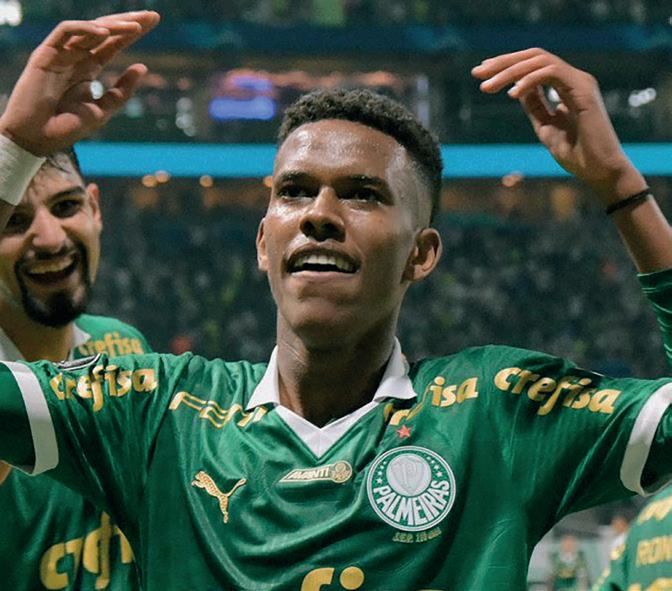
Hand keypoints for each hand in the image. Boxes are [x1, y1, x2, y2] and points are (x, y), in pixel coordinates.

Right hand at [0, 11, 159, 155]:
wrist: (37, 139)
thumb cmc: (66, 128)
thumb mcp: (102, 110)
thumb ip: (121, 91)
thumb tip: (143, 66)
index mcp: (88, 69)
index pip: (113, 44)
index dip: (132, 33)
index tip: (154, 22)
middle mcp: (75, 57)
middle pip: (104, 32)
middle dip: (128, 22)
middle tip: (153, 16)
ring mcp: (60, 54)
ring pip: (88, 30)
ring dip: (113, 25)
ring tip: (136, 26)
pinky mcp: (45, 55)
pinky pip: (65, 32)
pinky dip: (84, 29)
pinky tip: (105, 34)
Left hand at [471, 48, 644, 199]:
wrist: (600, 171)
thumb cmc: (577, 154)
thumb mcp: (546, 126)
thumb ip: (535, 106)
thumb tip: (517, 90)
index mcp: (565, 86)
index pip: (532, 65)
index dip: (506, 66)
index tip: (482, 75)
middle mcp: (573, 79)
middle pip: (533, 57)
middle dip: (502, 63)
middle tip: (476, 73)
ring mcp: (580, 82)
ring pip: (540, 61)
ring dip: (510, 71)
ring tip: (487, 87)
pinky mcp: (584, 90)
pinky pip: (552, 73)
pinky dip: (529, 80)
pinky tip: (511, 94)